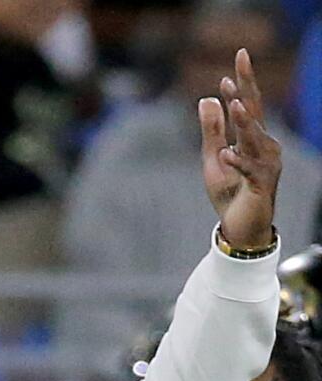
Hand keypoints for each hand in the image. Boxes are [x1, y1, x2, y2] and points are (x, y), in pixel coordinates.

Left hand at [199, 47, 280, 248]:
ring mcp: (265, 165)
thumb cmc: (230, 193)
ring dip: (245, 123)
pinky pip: (249, 170)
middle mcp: (264, 147)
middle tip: (242, 60)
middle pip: (254, 112)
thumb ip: (212, 131)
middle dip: (247, 86)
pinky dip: (238, 162)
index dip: (240, 86)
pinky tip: (227, 154)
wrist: (240, 228)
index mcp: (252, 139)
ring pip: (254, 139)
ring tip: (235, 105)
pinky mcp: (261, 185)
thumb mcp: (214, 159)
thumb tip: (208, 98)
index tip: (230, 67)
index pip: (247, 106)